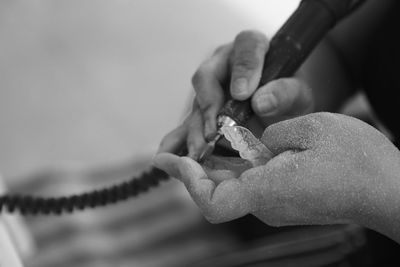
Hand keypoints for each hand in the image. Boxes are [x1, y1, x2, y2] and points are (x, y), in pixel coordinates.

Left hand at [154, 112, 399, 229]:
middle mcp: (266, 204)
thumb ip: (271, 136)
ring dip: (211, 167)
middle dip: (192, 169)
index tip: (171, 159)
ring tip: (196, 142)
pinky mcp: (284, 199)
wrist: (389, 189)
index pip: (210, 202)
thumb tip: (255, 143)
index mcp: (267, 190)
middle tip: (171, 149)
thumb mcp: (309, 129)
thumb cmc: (357, 160)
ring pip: (230, 187)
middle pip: (214, 191)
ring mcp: (275, 205)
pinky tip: (231, 147)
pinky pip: (248, 184)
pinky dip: (232, 167)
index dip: (187, 181)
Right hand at [157, 30, 313, 158]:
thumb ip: (285, 92)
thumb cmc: (290, 97)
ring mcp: (209, 91)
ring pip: (195, 106)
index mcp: (251, 49)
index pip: (246, 47)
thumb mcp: (299, 94)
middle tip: (215, 131)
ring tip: (198, 152)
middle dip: (209, 107)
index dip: (243, 69)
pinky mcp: (201, 115)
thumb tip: (259, 102)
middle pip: (206, 77)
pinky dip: (176, 143)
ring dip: (195, 130)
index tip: (242, 94)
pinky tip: (168, 158)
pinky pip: (185, 126)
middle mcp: (223, 66)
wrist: (284, 110)